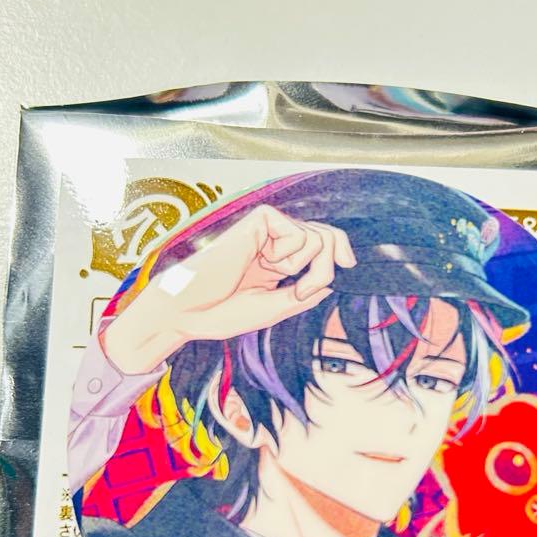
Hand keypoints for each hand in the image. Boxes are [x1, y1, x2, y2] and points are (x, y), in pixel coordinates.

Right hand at [102, 204, 356, 373]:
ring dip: (306, 264)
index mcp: (276, 265)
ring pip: (315, 235)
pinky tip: (269, 262)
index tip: (348, 263)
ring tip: (279, 278)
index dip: (340, 249)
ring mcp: (266, 234)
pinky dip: (290, 251)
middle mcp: (274, 246)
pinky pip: (294, 229)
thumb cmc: (221, 313)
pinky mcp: (257, 223)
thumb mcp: (273, 309)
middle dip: (327, 263)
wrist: (188, 310)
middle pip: (325, 236)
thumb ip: (302, 295)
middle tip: (305, 287)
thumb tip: (330, 282)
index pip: (320, 246)